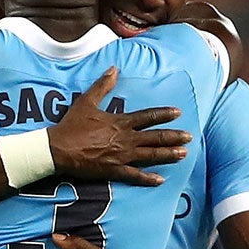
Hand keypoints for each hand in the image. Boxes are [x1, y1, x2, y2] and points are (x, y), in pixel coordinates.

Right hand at [47, 68, 190, 187]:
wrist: (58, 148)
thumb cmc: (71, 125)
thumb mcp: (86, 101)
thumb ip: (102, 85)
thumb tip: (113, 68)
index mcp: (120, 122)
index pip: (148, 117)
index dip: (164, 114)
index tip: (178, 112)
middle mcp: (125, 139)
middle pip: (155, 137)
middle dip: (173, 137)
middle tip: (189, 137)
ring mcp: (121, 156)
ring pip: (150, 156)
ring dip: (168, 155)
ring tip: (183, 154)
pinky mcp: (114, 170)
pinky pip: (134, 176)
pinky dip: (147, 179)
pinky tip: (160, 180)